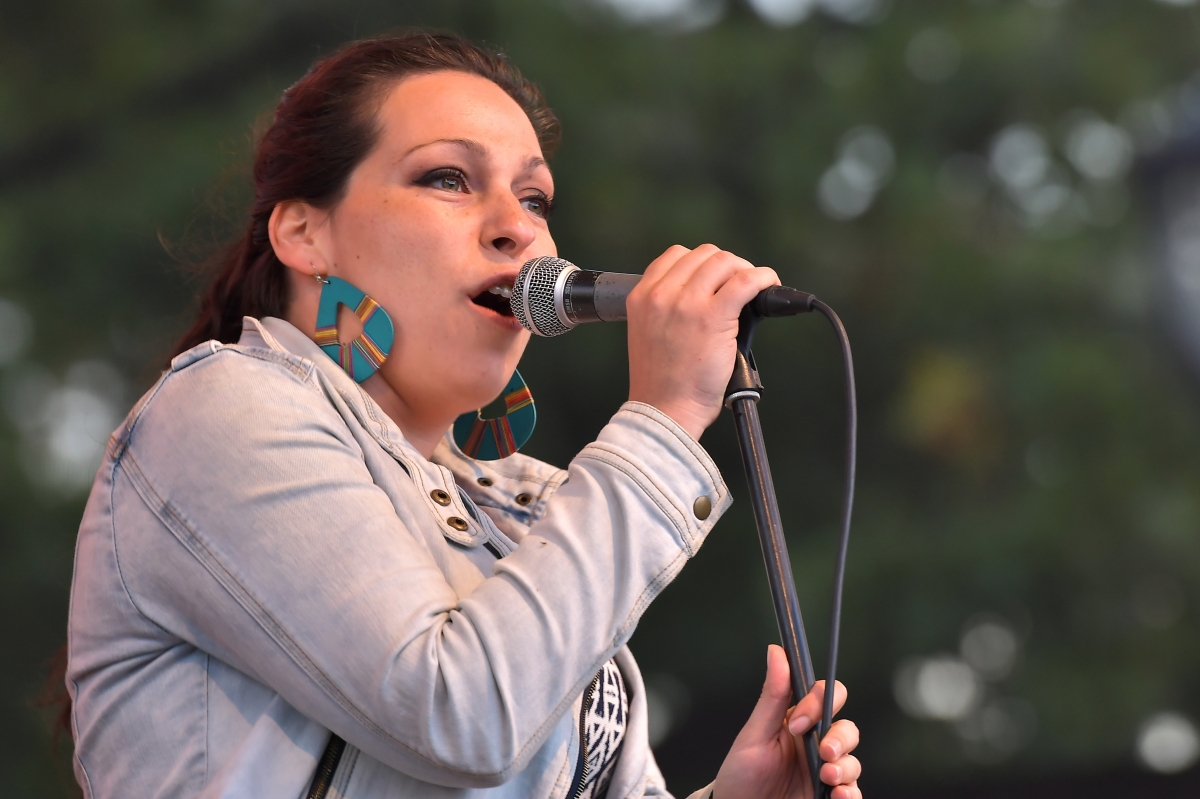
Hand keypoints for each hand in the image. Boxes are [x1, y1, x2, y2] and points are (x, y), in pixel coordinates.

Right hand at [626, 244, 778, 439]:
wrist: (665, 411)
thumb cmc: (661, 383)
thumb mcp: (648, 333)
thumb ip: (667, 308)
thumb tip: (707, 292)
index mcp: (641, 297)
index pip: (676, 255)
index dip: (702, 263)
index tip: (715, 278)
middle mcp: (661, 294)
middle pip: (704, 255)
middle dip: (726, 266)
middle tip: (738, 286)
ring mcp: (687, 304)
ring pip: (725, 262)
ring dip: (745, 270)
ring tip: (754, 288)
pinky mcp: (713, 317)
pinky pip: (746, 281)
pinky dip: (763, 278)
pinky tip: (768, 286)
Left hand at [712, 645, 861, 798]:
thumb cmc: (742, 774)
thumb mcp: (755, 734)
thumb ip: (772, 695)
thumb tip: (777, 652)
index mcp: (798, 721)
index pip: (826, 697)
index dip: (819, 705)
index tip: (797, 723)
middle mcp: (815, 744)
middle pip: (847, 728)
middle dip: (840, 738)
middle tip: (823, 752)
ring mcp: (824, 771)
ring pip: (853, 761)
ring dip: (844, 767)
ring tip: (826, 778)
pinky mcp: (829, 796)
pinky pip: (854, 791)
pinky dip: (850, 792)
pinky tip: (836, 795)